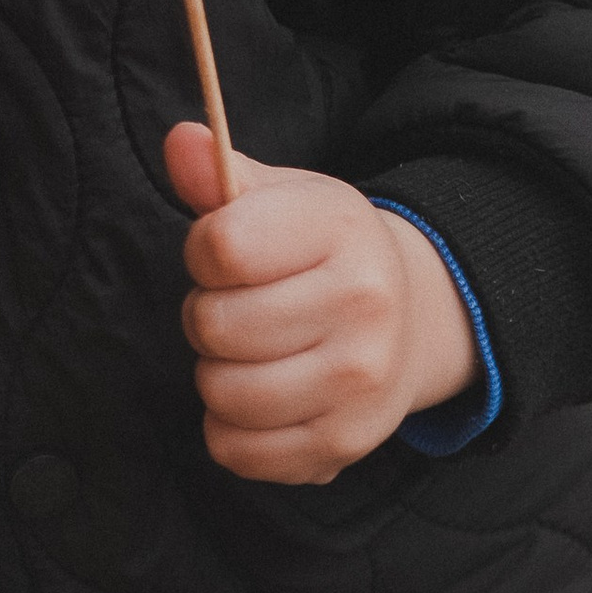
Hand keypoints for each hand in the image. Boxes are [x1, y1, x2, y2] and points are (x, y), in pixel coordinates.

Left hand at [168, 123, 477, 484]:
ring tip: (252, 354)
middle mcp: (364, 304)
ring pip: (221, 393)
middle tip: (243, 309)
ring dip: (217, 376)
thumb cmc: (321, 254)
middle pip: (213, 326)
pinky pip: (238, 451)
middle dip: (207, 317)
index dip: (204, 253)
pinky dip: (232, 431)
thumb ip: (218, 173)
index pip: (220, 247)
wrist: (410, 320)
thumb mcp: (281, 198)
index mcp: (342, 228)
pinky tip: (261, 401)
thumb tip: (181, 141)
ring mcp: (360, 380)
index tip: (228, 255)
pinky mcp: (344, 443)